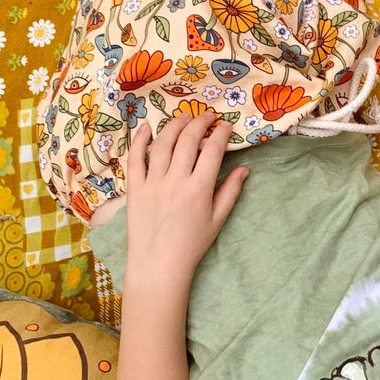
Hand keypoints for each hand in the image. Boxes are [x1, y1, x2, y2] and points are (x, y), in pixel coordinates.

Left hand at [124, 112, 247, 286]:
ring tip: (184, 117)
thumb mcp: (217, 219)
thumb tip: (245, 169)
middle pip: (188, 140)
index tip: (226, 126)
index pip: (213, 150)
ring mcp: (152, 182)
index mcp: (199, 189)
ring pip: (163, 143)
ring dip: (175, 125)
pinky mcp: (135, 187)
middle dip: (199, 122)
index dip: (221, 133)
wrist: (158, 263)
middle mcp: (176, 180)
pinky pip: (135, 158)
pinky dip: (140, 139)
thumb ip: (230, 192)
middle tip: (207, 116)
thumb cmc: (192, 244)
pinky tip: (147, 127)